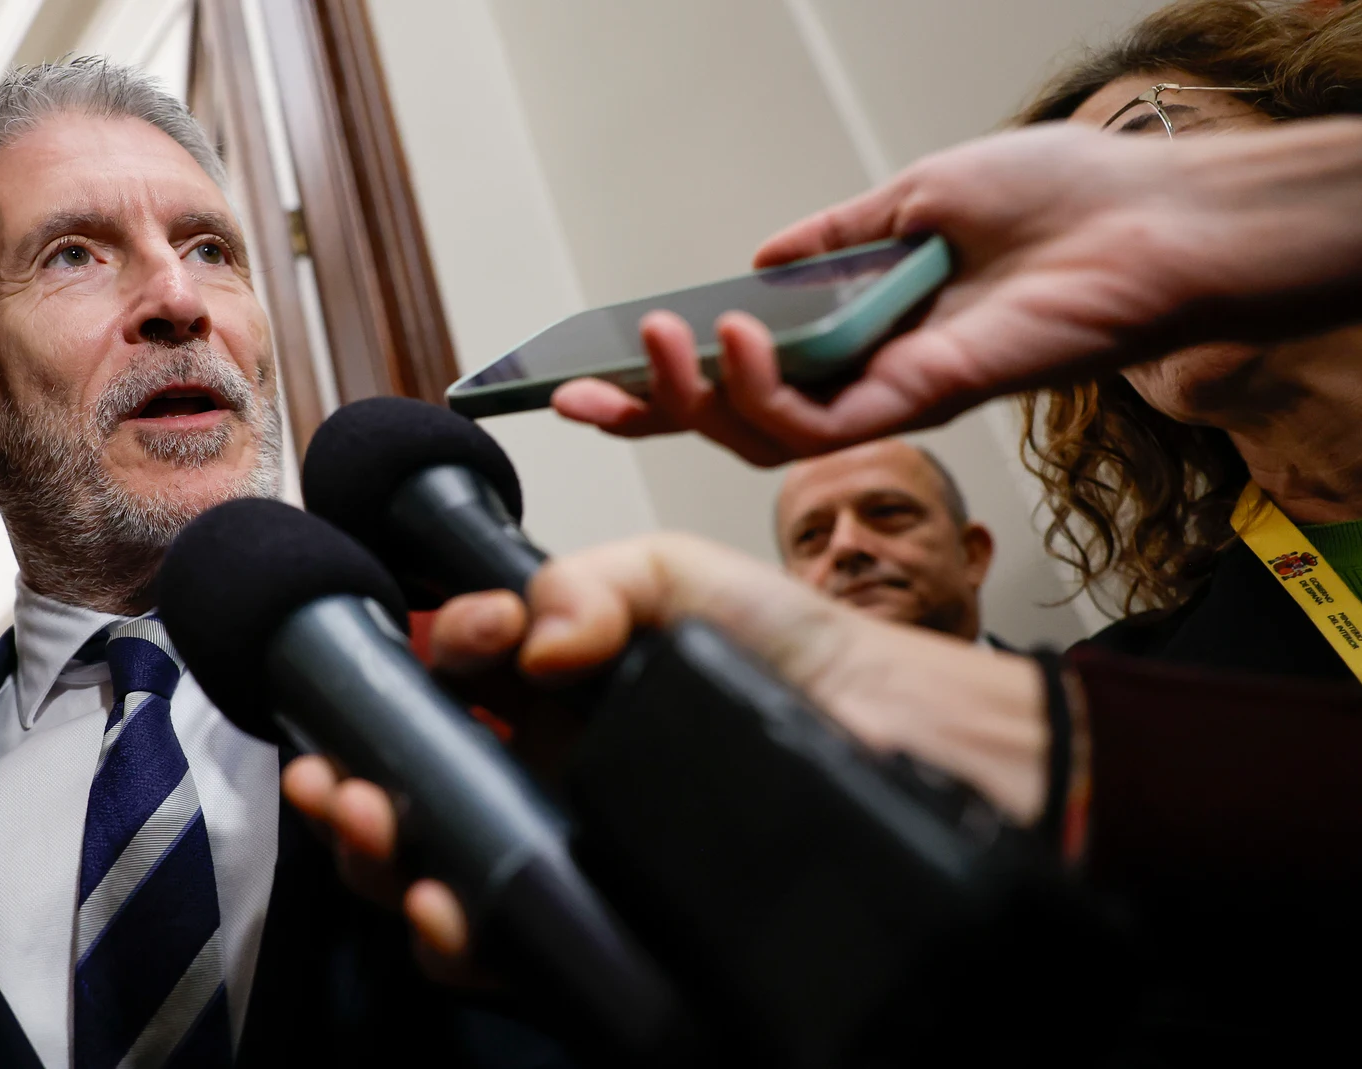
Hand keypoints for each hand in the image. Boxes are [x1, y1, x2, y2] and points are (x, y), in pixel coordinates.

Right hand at [285, 532, 1050, 969]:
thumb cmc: (810, 656)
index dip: (414, 668)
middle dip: (353, 784)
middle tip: (343, 777)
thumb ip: (594, 580)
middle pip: (413, 792)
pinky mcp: (609, 928)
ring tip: (377, 828)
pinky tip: (444, 900)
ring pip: (437, 873)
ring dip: (378, 856)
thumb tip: (525, 640)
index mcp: (552, 693)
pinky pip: (505, 944)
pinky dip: (451, 929)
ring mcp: (573, 856)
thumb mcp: (686, 576)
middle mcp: (548, 778)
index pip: (440, 689)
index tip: (451, 646)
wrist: (922, 749)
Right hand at [554, 119, 1361, 459]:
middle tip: (579, 392)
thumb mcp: (916, 195)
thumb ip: (835, 237)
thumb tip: (761, 256)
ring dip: (692, 396)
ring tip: (661, 342)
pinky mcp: (920, 402)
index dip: (663, 376)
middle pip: (730, 418)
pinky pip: (819, 422)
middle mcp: (867, 371)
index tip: (590, 371)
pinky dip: (764, 390)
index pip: (741, 367)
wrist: (1153, 215)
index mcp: (858, 326)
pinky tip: (739, 335)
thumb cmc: (1065, 199)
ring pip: (758, 435)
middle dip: (646, 411)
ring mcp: (890, 394)